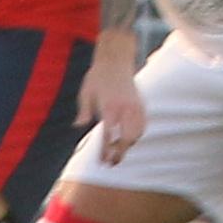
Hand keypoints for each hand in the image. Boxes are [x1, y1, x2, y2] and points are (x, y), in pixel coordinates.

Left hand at [87, 36, 143, 161]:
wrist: (116, 59)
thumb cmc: (98, 75)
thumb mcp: (86, 92)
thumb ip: (84, 111)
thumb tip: (79, 126)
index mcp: (109, 107)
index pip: (108, 135)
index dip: (105, 151)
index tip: (102, 161)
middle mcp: (125, 108)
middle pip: (126, 138)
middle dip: (119, 153)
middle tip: (111, 163)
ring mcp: (135, 106)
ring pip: (137, 133)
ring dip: (129, 145)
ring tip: (119, 151)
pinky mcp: (141, 104)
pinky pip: (143, 125)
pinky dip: (138, 134)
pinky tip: (130, 138)